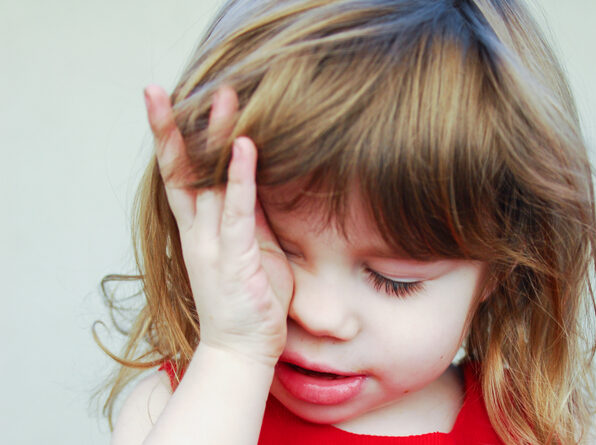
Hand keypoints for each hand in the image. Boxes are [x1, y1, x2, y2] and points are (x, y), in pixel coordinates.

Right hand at [144, 84, 293, 365]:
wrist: (242, 349)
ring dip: (212, 139)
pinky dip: (242, 178)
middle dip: (169, 130)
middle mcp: (198, 232)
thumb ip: (246, 215)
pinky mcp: (237, 258)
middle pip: (180, 172)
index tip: (165, 105)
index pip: (179, 176)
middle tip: (157, 90)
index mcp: (198, 229)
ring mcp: (214, 244)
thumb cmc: (248, 298)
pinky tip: (245, 146)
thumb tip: (255, 181)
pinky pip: (239, 211)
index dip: (169, 141)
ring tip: (219, 98)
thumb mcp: (248, 248)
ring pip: (208, 183)